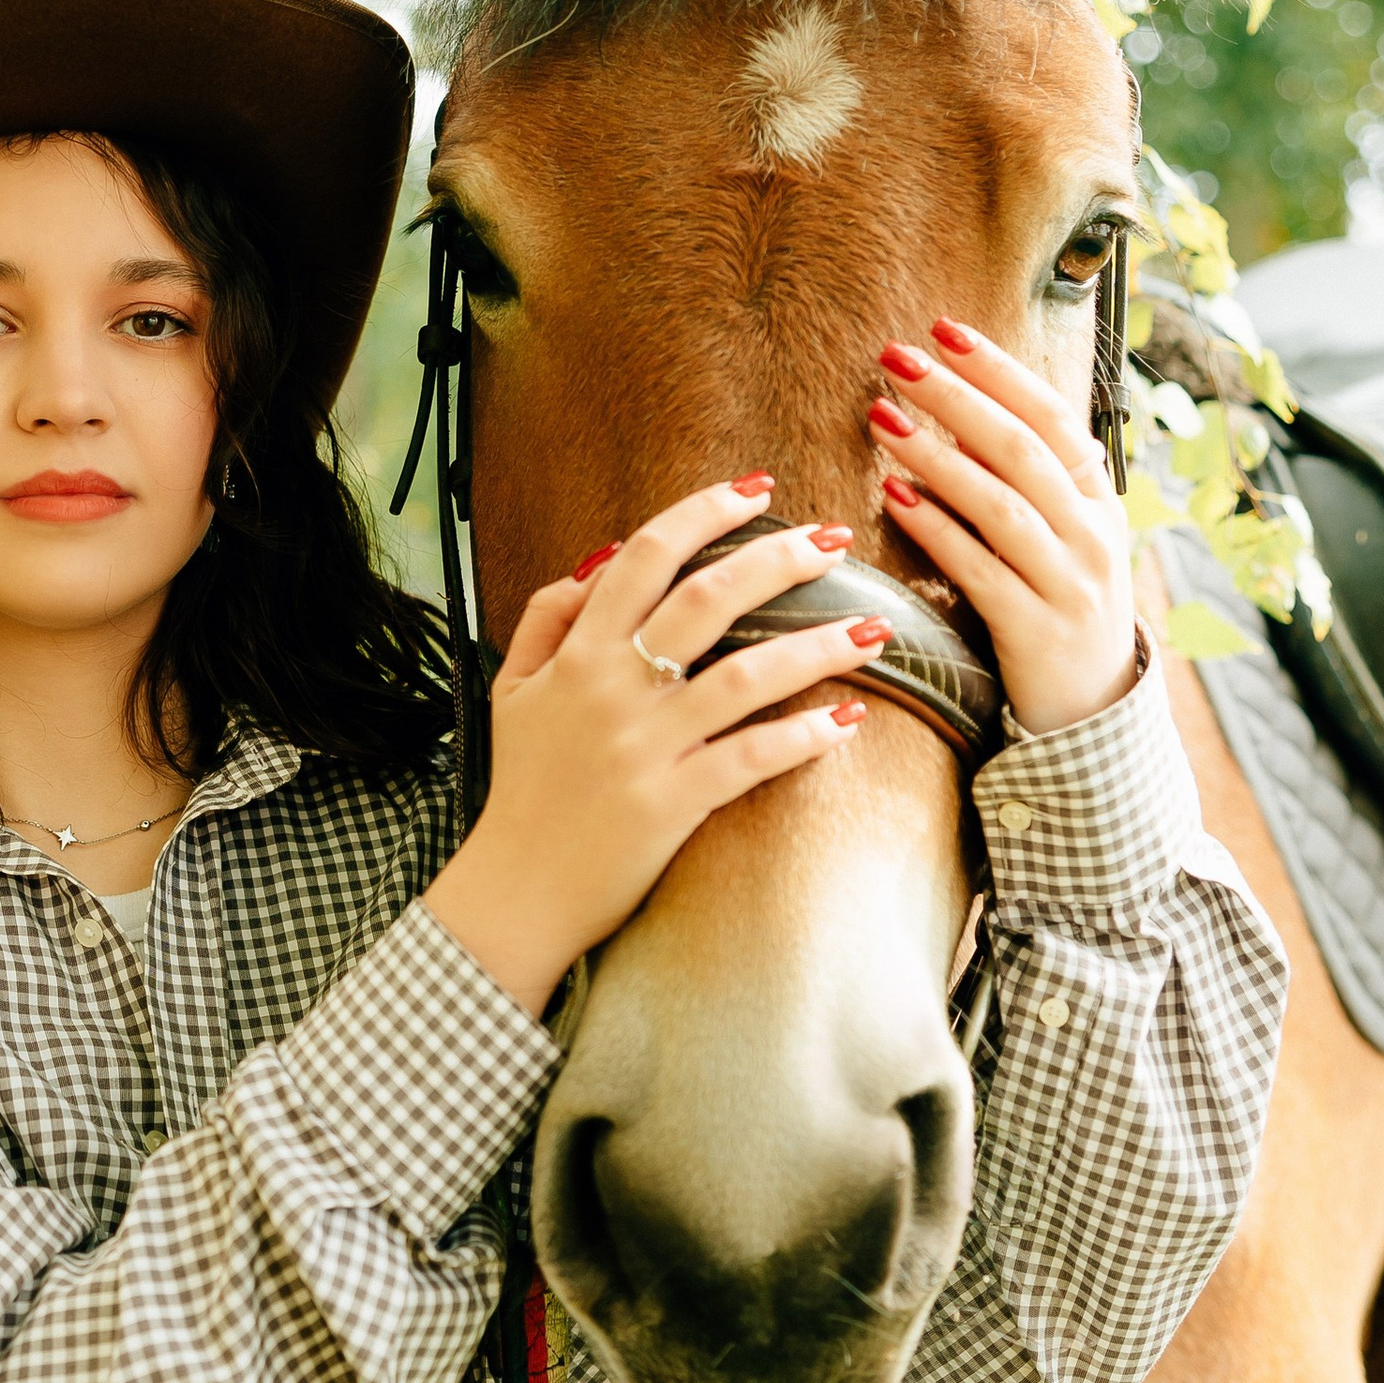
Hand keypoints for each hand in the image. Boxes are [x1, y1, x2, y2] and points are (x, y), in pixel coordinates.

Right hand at [423, 476, 887, 1016]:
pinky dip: (804, 738)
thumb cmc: (521, 788)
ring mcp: (646, 746)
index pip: (643, 557)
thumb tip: (600, 561)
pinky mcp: (673, 803)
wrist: (514, 890)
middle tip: (833, 539)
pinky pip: (751, 759)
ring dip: (817, 646)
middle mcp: (613, 688)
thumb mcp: (510, 688)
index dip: (703, 514)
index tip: (755, 492)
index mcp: (577, 653)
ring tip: (873, 630)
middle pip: (707, 600)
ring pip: (745, 677)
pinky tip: (848, 720)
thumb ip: (546, 617)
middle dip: (778, 560)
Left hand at [867, 320, 1136, 736]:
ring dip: (935, 455)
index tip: (944, 329)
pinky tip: (895, 496)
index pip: (1050, 416)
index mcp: (1098, 499)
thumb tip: (965, 403)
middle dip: (955, 396)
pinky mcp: (1035, 630)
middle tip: (895, 357)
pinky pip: (980, 570)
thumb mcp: (1064, 533)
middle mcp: (1091, 533)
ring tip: (881, 416)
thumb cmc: (1061, 602)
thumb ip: (1027, 477)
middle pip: (1019, 449)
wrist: (1094, 709)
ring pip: (999, 503)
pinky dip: (937, 530)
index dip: (998, 369)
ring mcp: (1068, 582)